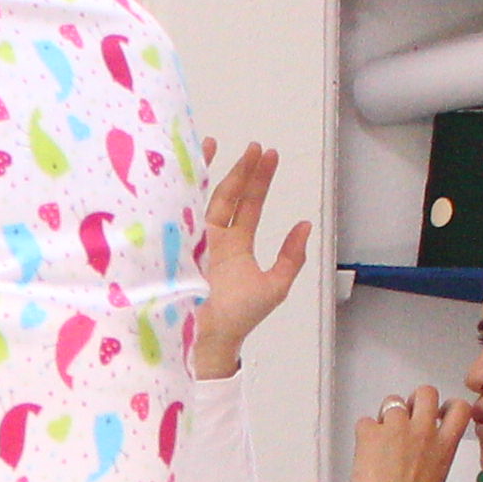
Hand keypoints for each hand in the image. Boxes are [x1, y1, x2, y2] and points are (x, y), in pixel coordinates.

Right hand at [196, 144, 312, 377]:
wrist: (208, 338)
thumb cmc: (238, 318)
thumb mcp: (274, 286)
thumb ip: (291, 257)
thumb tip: (304, 225)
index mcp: (236, 245)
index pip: (248, 205)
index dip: (259, 180)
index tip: (269, 155)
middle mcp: (214, 238)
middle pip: (228, 195)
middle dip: (241, 170)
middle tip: (254, 146)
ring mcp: (194, 239)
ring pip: (204, 199)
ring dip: (212, 172)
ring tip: (215, 143)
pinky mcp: (178, 243)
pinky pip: (180, 212)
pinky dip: (183, 190)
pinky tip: (185, 169)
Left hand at [351, 389, 462, 481]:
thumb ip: (432, 461)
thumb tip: (421, 463)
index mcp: (445, 446)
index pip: (459, 408)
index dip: (447, 406)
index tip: (439, 413)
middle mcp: (424, 431)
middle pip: (426, 392)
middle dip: (415, 400)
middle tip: (406, 417)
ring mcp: (397, 429)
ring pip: (393, 401)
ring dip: (386, 415)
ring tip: (381, 437)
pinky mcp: (370, 434)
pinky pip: (365, 421)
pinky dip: (364, 432)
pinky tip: (364, 450)